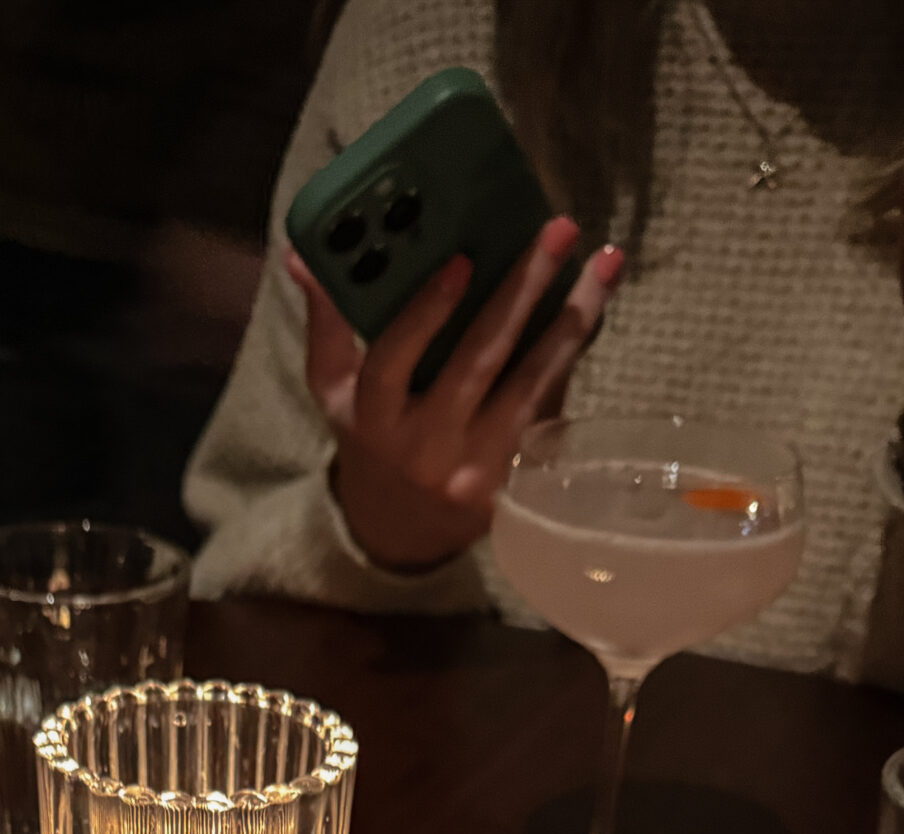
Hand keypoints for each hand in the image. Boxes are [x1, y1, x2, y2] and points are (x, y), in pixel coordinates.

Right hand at [288, 220, 624, 570]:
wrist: (401, 531)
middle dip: (522, 290)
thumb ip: (327, 323)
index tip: (461, 260)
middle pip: (478, 362)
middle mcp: (424, 449)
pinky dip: (573, 356)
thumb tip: (303, 255)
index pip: (393, 361)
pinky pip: (548, 409)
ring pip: (529, 385)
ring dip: (569, 320)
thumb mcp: (334, 390)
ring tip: (600, 263)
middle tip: (558, 232)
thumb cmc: (371, 440)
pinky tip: (595, 310)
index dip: (426, 312)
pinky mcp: (513, 483)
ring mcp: (475, 470)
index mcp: (372, 419)